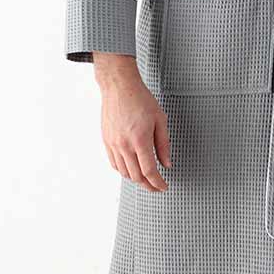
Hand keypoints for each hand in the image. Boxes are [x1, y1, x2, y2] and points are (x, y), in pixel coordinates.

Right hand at [93, 53, 171, 191]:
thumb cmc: (141, 99)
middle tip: (156, 186)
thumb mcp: (160, 119)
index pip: (149, 171)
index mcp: (140, 140)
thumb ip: (163, 144)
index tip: (163, 186)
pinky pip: (114, 164)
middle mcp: (125, 145)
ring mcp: (114, 144)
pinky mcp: (106, 141)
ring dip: (136, 179)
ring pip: (124, 172)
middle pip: (136, 176)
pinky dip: (123, 171)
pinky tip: (131, 169)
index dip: (158, 183)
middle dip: (148, 185)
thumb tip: (167, 163)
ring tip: (145, 179)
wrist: (119, 87)